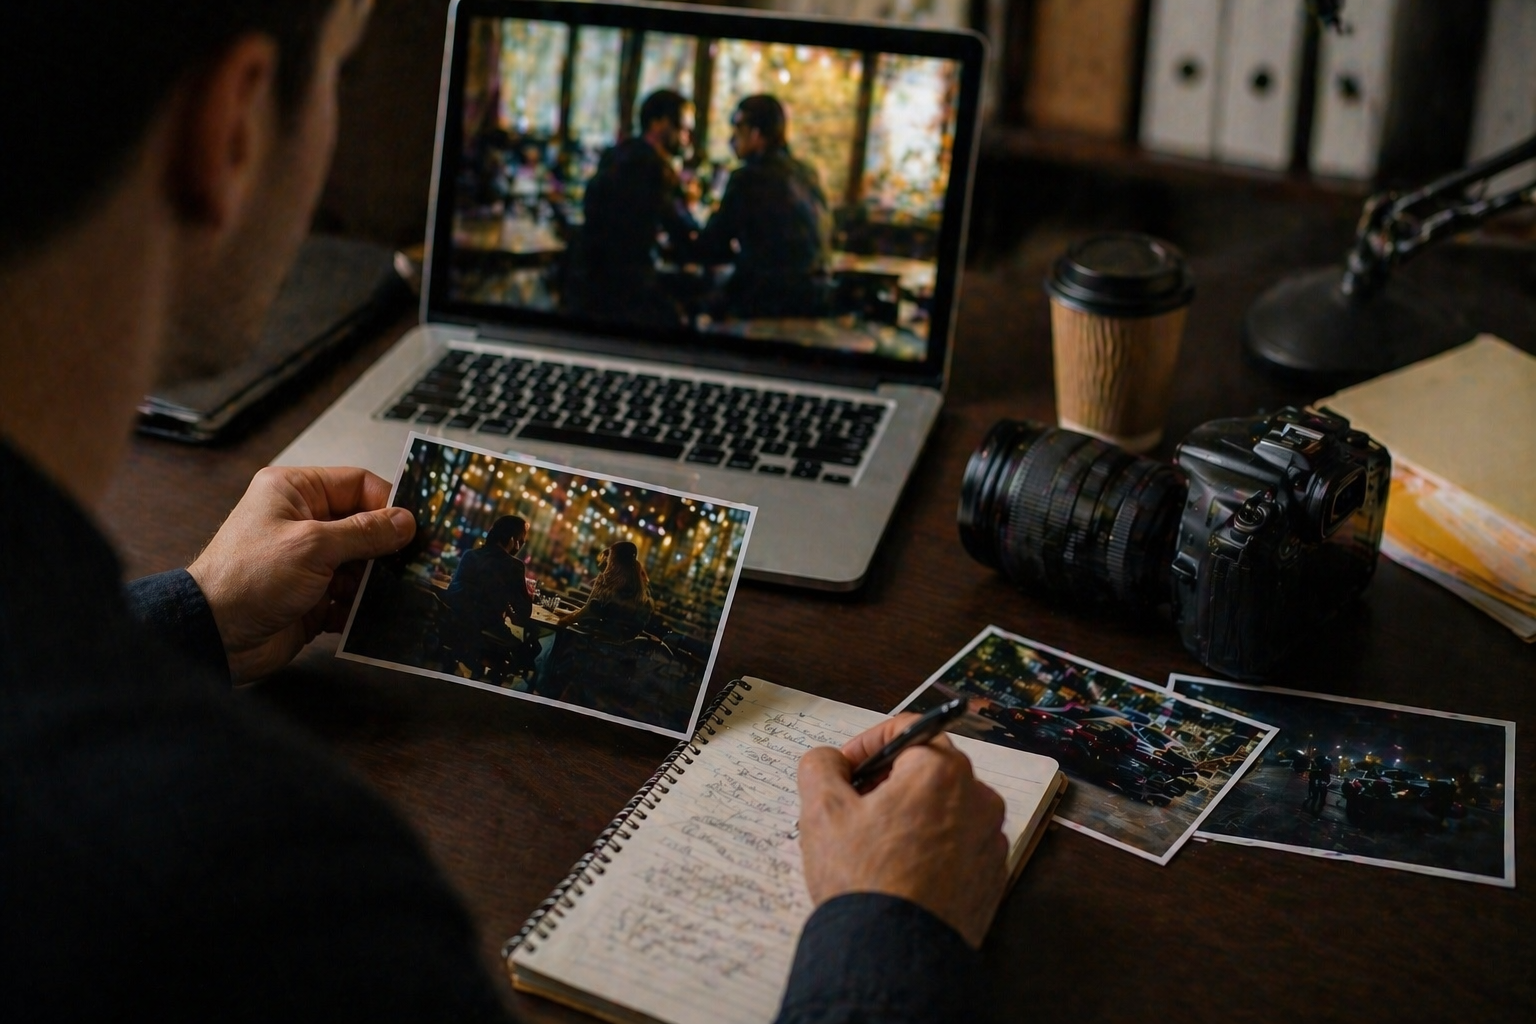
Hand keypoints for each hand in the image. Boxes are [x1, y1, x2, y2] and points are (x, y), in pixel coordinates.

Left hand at [188, 466, 414, 682]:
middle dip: (385, 547)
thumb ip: (365, 532)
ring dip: (373, 581)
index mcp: (294, 492)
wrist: (214, 635)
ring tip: (385, 593)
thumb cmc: (249, 578)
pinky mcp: (310, 596)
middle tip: (412, 563)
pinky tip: (363, 614)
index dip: (388, 503)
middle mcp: (301, 521)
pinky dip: (358, 606)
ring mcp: (306, 561)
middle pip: (363, 525)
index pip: (357, 484)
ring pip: (360, 564)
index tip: (414, 527)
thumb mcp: (314, 546)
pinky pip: (348, 595)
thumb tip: (405, 521)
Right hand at [797, 714, 1009, 948]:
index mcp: (942, 772)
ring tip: (872, 844)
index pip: (907, 729)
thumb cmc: (863, 879)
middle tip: (853, 805)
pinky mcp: (992, 878)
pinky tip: (899, 872)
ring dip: (910, 813)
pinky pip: (959, 846)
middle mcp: (978, 799)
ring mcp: (990, 841)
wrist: (895, 957)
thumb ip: (821, 766)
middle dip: (889, 779)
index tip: (844, 769)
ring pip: (945, 808)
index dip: (868, 743)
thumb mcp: (822, 811)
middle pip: (929, 768)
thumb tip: (830, 760)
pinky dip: (931, 847)